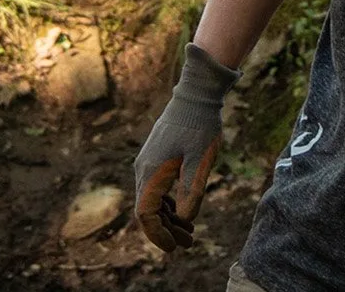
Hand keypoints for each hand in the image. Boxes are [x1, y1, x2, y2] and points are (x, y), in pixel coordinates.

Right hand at [134, 44, 239, 250]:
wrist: (195, 95)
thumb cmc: (200, 127)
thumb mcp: (200, 162)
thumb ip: (191, 192)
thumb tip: (184, 219)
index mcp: (151, 173)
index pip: (146, 215)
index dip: (158, 235)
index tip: (174, 249)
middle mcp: (143, 169)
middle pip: (146, 210)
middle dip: (165, 230)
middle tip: (189, 242)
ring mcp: (147, 162)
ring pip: (151, 200)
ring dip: (167, 217)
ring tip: (189, 229)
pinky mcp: (155, 156)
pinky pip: (155, 188)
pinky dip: (167, 203)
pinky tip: (183, 209)